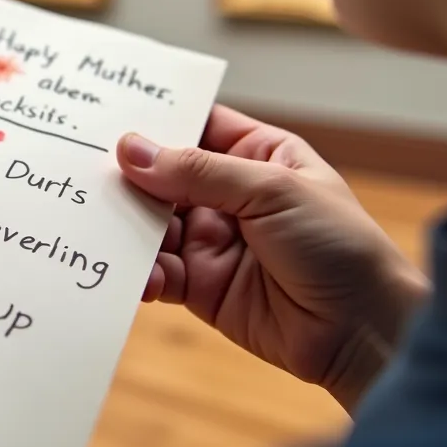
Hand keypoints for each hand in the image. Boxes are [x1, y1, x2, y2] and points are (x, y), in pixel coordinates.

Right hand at [116, 106, 429, 412]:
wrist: (363, 330)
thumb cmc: (340, 246)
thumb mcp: (272, 190)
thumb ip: (198, 171)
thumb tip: (132, 150)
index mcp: (256, 155)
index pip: (195, 126)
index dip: (155, 121)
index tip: (105, 115)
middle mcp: (228, 194)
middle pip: (162, 176)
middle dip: (128, 177)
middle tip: (84, 173)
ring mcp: (212, 240)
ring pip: (151, 225)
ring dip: (128, 228)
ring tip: (103, 228)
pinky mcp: (199, 286)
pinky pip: (157, 272)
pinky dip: (142, 274)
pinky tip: (141, 277)